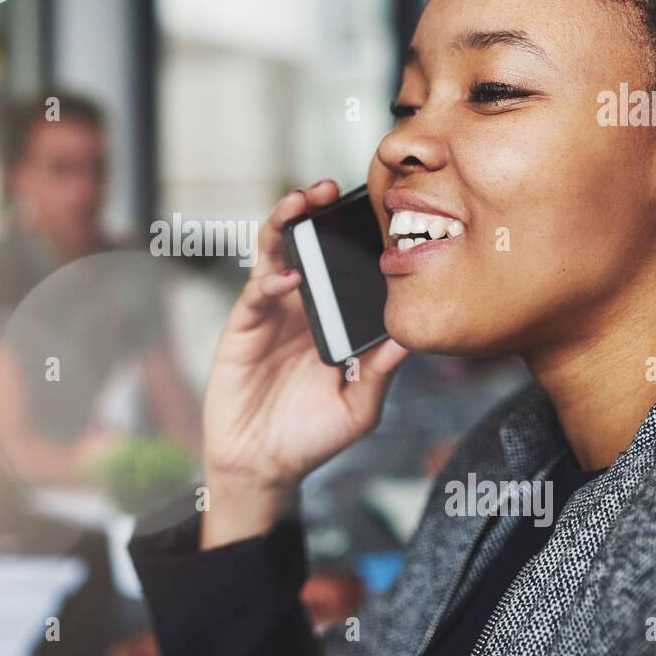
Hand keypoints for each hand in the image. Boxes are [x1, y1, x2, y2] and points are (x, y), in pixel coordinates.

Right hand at [201, 180, 407, 547]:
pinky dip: (270, 279)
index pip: (342, 267)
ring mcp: (270, 314)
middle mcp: (300, 308)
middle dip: (315, 213)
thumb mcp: (360, 407)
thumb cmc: (311, 438)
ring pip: (274, 256)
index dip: (354, 237)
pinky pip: (255, 293)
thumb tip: (413, 335)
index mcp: (330, 319)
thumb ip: (380, 371)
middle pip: (306, 247)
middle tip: (331, 188)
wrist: (263, 467)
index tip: (376, 211)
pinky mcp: (242, 328)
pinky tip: (287, 276)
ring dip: (284, 225)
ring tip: (301, 203)